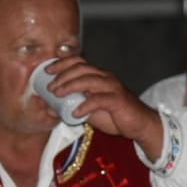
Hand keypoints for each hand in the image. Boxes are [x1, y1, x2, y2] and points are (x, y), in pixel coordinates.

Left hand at [43, 56, 162, 156]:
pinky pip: (99, 99)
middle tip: (50, 86)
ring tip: (58, 94)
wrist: (139, 124)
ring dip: (70, 85)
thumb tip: (52, 109)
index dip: (62, 63)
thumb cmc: (115, 115)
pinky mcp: (118, 100)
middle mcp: (105, 77)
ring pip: (88, 80)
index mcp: (99, 76)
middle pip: (81, 68)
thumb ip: (74, 106)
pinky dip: (85, 105)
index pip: (79, 62)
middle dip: (62, 75)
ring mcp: (112, 87)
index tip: (47, 70)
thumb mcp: (90, 110)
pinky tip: (75, 112)